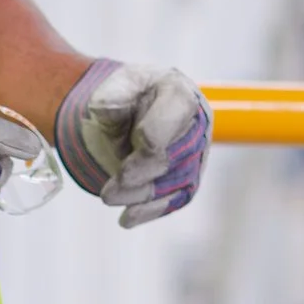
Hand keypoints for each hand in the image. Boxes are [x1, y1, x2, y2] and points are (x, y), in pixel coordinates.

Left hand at [53, 61, 210, 228]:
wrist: (135, 113)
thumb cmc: (131, 96)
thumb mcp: (118, 85)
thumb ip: (113, 95)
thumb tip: (108, 112)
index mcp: (179, 94)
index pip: (176, 114)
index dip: (157, 132)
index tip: (140, 145)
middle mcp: (195, 126)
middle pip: (175, 154)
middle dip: (143, 171)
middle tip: (114, 182)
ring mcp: (195, 155)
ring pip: (175, 182)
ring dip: (141, 195)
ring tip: (109, 197)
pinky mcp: (187, 180)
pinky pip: (176, 199)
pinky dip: (151, 210)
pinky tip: (127, 218)